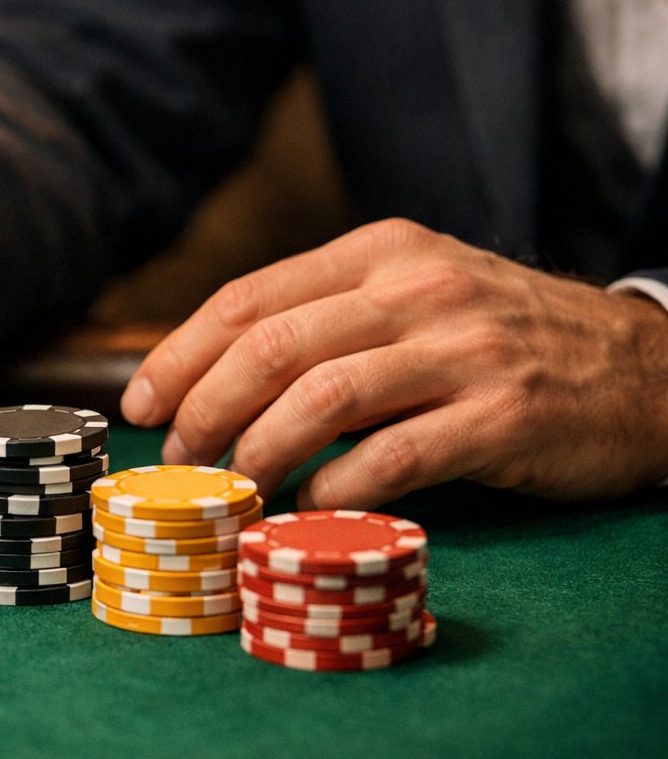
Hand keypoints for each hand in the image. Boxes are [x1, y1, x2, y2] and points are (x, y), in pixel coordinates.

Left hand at [119, 218, 667, 507]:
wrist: (646, 367)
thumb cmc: (503, 340)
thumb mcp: (416, 296)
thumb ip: (326, 320)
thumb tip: (209, 380)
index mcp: (382, 253)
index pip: (249, 298)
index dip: (180, 355)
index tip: (141, 403)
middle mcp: (417, 290)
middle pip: (271, 346)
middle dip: (204, 409)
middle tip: (178, 458)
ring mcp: (464, 351)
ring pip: (321, 397)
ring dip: (257, 451)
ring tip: (230, 487)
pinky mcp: (503, 417)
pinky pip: (393, 457)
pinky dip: (335, 487)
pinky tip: (309, 505)